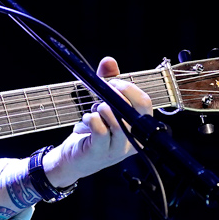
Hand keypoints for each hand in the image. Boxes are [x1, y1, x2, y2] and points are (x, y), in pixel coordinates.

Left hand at [42, 56, 152, 187]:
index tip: (113, 82)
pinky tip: (87, 120)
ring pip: (117, 121)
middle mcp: (133, 141)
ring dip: (101, 109)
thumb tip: (109, 61)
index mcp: (139, 128)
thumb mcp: (101, 102)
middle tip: (102, 93)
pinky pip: (100, 130)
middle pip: (134, 112)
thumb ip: (106, 81)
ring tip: (93, 110)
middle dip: (115, 96)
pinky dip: (91, 119)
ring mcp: (117, 149)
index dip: (129, 89)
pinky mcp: (100, 153)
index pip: (145, 104)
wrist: (73, 158)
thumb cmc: (92, 130)